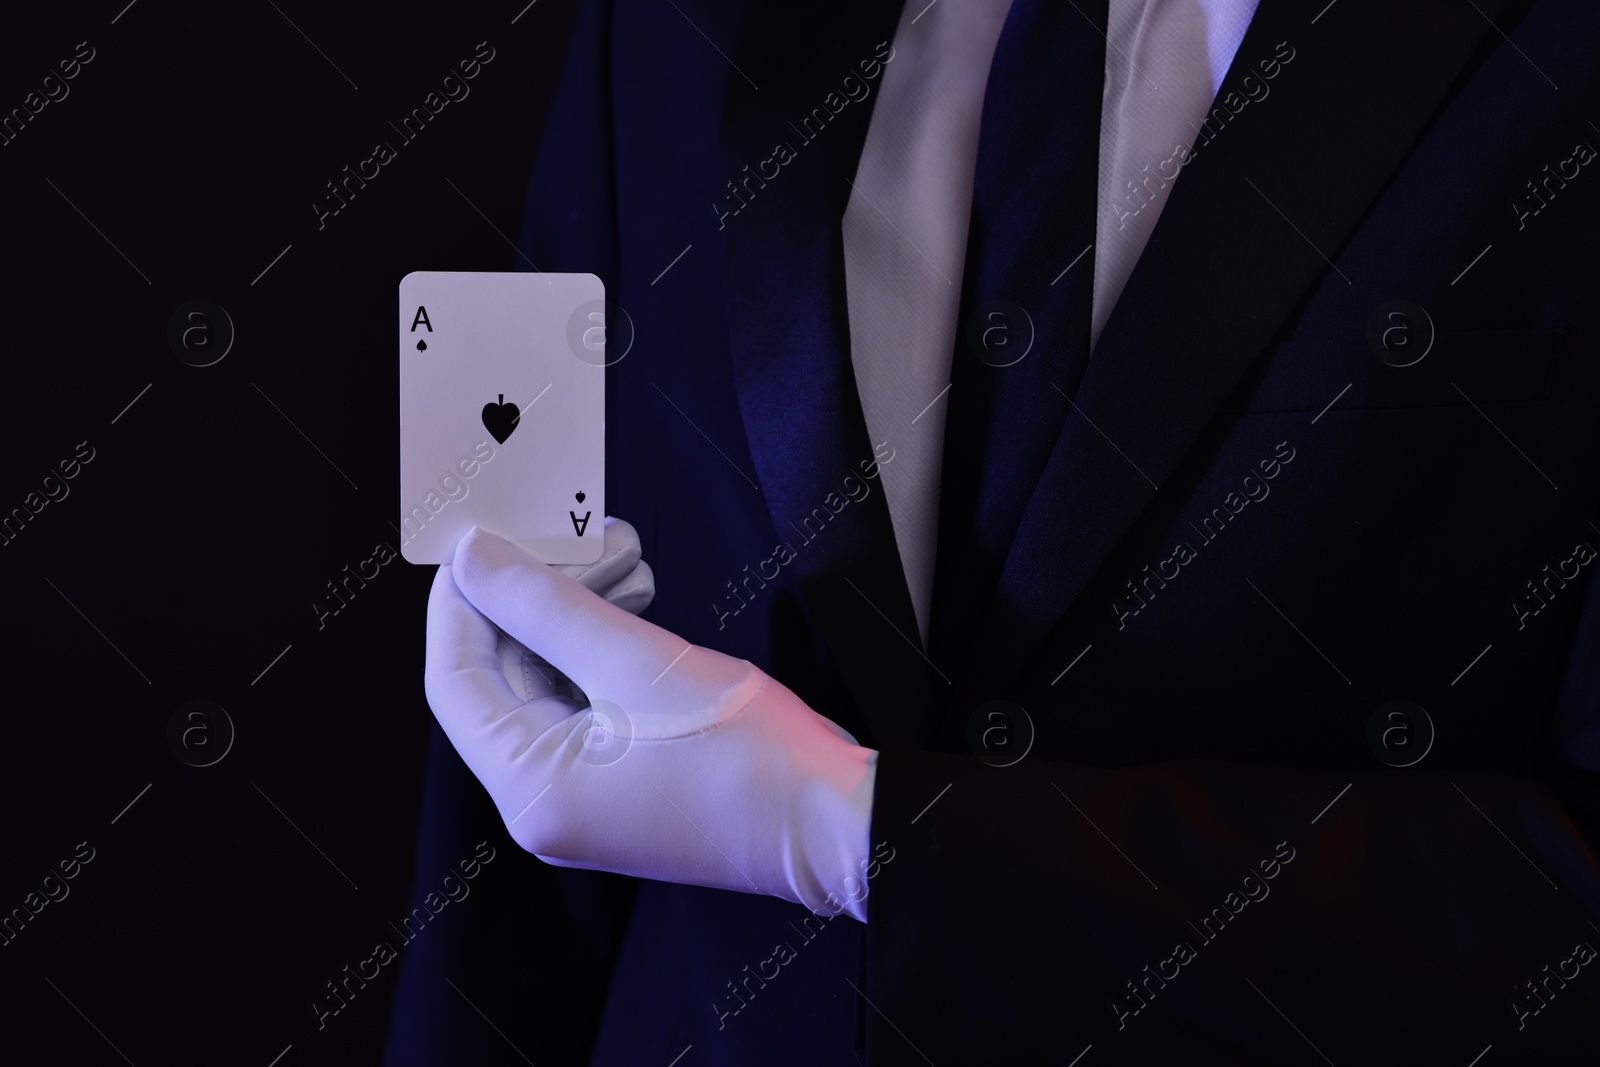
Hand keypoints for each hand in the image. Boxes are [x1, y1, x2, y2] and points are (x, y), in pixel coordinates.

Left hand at [424, 522, 879, 919]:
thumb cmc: (750, 759)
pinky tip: (633, 596)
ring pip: (550, 680)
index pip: (454, 680)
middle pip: (504, 676)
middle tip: (574, 531)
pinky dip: (602, 646)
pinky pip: (587, 700)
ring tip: (622, 551)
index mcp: (532, 789)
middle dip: (537, 594)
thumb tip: (475, 560)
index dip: (461, 600)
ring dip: (577, 611)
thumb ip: (547, 606)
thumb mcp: (639, 664)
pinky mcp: (621, 781)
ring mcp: (584, 796)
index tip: (482, 536)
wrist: (836, 822)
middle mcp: (544, 803)